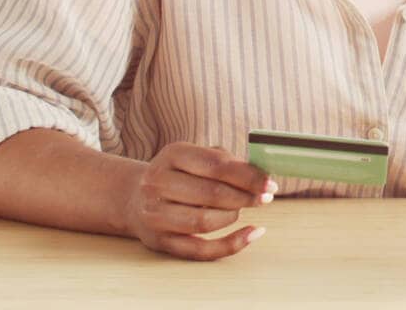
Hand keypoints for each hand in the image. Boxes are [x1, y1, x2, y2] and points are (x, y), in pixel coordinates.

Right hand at [120, 142, 275, 259]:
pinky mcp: (160, 241)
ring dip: (233, 216)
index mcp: (171, 155)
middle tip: (264, 198)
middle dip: (245, 197)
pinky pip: (200, 250)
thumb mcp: (196, 157)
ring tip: (240, 209)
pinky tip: (251, 234)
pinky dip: (231, 244)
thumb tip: (262, 176)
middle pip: (211, 194)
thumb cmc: (179, 174)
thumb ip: (227, 162)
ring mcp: (155, 215)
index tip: (270, 183)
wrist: (134, 196)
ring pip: (205, 222)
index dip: (248, 176)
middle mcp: (157, 183)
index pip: (216, 165)